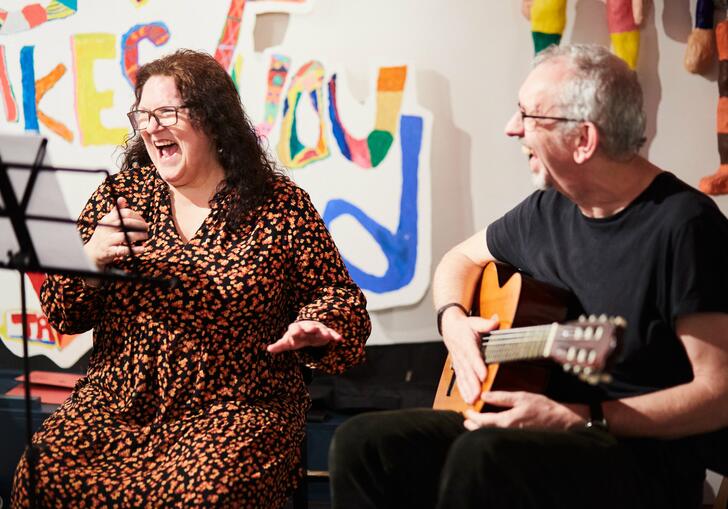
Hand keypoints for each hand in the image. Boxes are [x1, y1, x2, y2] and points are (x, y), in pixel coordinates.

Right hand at [84, 197, 148, 270]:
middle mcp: (107, 229)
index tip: (143, 221)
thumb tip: (122, 199)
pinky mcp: (110, 252)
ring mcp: (108, 240)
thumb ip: (116, 211)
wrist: (92, 252)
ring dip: (139, 236)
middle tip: (147, 228)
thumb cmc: (104, 235)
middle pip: (126, 222)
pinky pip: (124, 250)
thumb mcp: (107, 222)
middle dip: (140, 225)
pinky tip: (142, 249)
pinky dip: (134, 250)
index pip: (125, 213)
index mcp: (108, 219)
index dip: (137, 216)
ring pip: (126, 236)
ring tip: (145, 236)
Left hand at [267, 320, 341, 353]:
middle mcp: (307, 327)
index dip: (295, 331)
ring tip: (328, 335)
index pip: (294, 328)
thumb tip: (269, 349)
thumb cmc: (296, 338)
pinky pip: (330, 333)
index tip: (296, 333)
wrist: (307, 332)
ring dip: (324, 332)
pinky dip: (335, 335)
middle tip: (312, 329)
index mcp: (296, 328)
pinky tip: (340, 339)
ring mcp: (317, 329)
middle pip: (308, 326)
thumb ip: (279, 345)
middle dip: (310, 328)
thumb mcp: (288, 342)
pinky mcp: (325, 332)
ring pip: (320, 329)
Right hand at [441, 310, 499, 404]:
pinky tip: (468, 399)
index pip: (473, 355)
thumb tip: (495, 321)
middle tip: (478, 395)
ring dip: (467, 390)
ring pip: (463, 378)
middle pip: (468, 371)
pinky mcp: (458, 367)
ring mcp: (459, 362)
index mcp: (466, 343)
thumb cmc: (465, 326)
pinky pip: (460, 380)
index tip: (483, 375)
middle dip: (473, 384)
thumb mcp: (475, 321)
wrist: (450, 328)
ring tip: (472, 401)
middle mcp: (461, 354)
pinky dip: (463, 390)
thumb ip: (486, 324)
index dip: (478, 366)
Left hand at [463, 391, 586, 430]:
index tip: (466, 411)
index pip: (482, 421)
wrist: (563, 423)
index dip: (472, 416)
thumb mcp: (522, 397)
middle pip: (484, 431)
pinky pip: (500, 437)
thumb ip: (501, 397)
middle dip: (473, 425)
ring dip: (481, 430)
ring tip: (474, 425)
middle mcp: (508, 433)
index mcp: (507, 421)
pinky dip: (492, 432)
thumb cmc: (544, 409)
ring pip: (492, 435)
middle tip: (466, 420)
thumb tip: (484, 395)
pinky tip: (492, 428)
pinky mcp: (518, 440)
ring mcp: (513, 438)